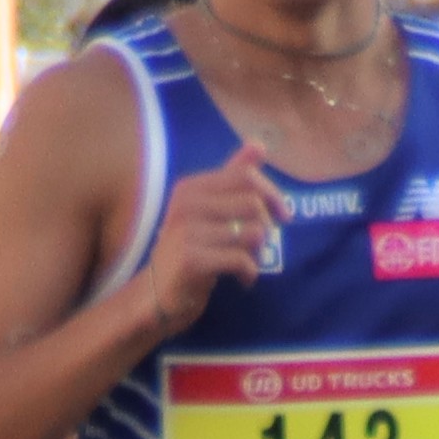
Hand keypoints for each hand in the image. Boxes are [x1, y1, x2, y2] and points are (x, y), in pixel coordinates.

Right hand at [129, 145, 287, 327]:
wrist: (156, 294)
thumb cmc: (189, 249)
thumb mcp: (209, 209)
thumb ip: (232, 177)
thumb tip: (259, 144)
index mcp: (191, 187)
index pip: (245, 176)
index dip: (273, 194)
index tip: (282, 216)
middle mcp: (186, 204)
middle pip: (253, 204)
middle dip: (266, 228)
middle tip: (259, 247)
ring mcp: (187, 231)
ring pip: (252, 233)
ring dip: (258, 253)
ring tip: (247, 263)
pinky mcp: (192, 260)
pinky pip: (241, 259)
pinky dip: (249, 273)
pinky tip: (241, 280)